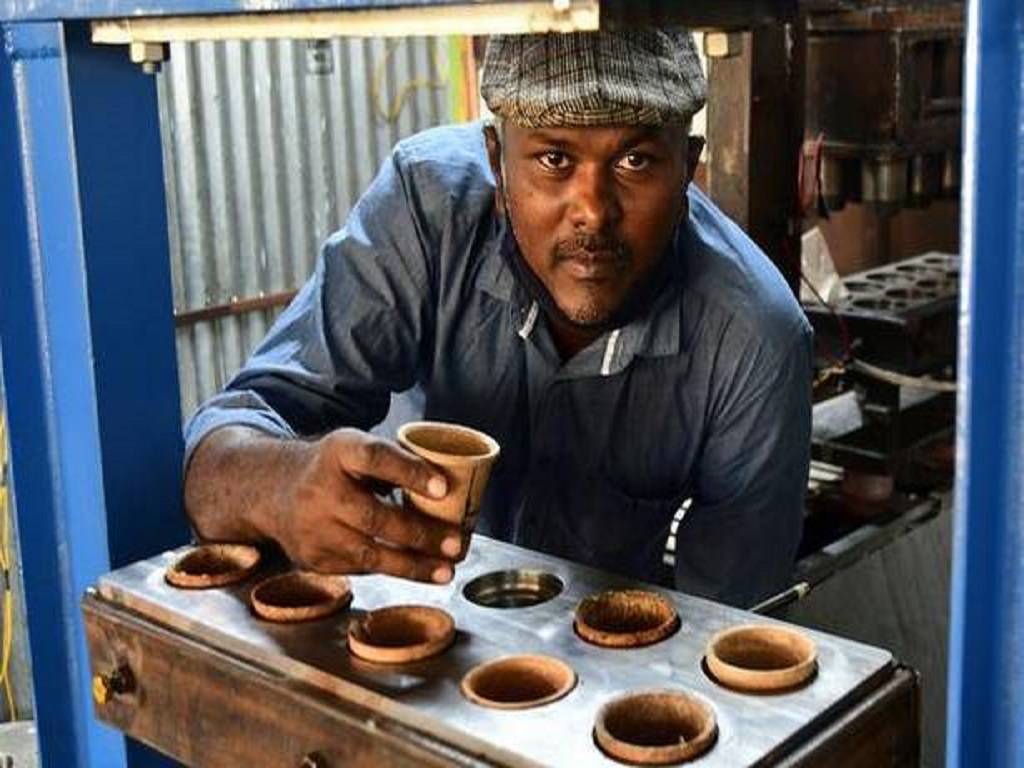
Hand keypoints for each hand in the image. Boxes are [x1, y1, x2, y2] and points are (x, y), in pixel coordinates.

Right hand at [276, 429, 460, 582]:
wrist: (274, 490)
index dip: (409, 472)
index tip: (443, 487)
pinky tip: (418, 570)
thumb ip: (393, 461)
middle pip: (375, 516)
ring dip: (414, 565)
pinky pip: (361, 567)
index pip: (375, 458)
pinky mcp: (313, 558)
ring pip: (370, 553)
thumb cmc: (332, 468)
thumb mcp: (355, 447)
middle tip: (455, 543)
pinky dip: (392, 569)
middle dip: (421, 534)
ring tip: (446, 569)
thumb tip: (450, 489)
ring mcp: (313, 528)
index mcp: (338, 451)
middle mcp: (320, 490)